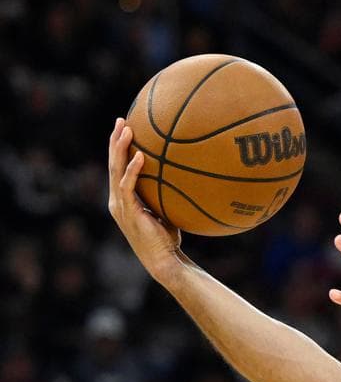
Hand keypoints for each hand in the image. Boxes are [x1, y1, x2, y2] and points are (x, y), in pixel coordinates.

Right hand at [106, 118, 184, 281]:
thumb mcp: (167, 210)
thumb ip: (168, 194)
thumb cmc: (169, 238)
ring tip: (127, 129)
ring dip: (120, 148)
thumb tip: (187, 176)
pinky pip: (128, 186)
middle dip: (115, 140)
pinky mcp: (127, 212)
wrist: (163, 261)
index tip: (125, 128)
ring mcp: (120, 205)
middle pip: (112, 164)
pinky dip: (133, 170)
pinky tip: (141, 156)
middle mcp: (117, 200)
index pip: (118, 168)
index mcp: (124, 199)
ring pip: (115, 170)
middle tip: (121, 120)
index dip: (119, 148)